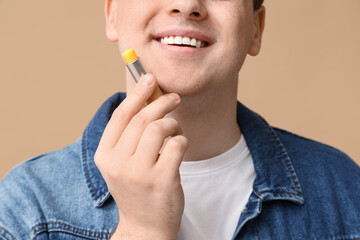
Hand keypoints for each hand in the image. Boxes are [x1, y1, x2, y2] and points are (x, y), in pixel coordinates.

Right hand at [94, 74, 187, 239]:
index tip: (150, 79)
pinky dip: (182, 140)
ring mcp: (139, 173)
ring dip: (173, 124)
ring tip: (176, 131)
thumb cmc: (137, 189)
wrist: (145, 226)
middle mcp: (118, 163)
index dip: (137, 94)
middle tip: (174, 98)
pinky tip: (181, 146)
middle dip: (162, 102)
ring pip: (158, 128)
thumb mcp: (122, 163)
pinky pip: (177, 144)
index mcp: (104, 156)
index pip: (120, 116)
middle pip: (141, 118)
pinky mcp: (161, 180)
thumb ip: (129, 136)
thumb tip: (146, 98)